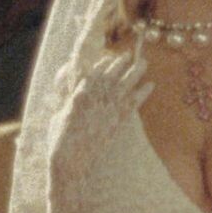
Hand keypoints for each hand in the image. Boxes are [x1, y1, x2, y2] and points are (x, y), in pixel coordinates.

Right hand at [50, 51, 153, 180]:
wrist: (71, 158)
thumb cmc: (60, 139)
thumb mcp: (60, 114)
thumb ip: (69, 103)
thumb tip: (73, 97)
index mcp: (80, 91)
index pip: (95, 70)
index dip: (105, 62)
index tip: (111, 57)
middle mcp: (96, 95)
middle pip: (113, 72)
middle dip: (121, 61)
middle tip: (130, 54)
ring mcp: (109, 107)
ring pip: (126, 82)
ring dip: (136, 70)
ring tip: (144, 62)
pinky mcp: (119, 119)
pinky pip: (135, 100)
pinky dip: (144, 91)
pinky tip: (151, 84)